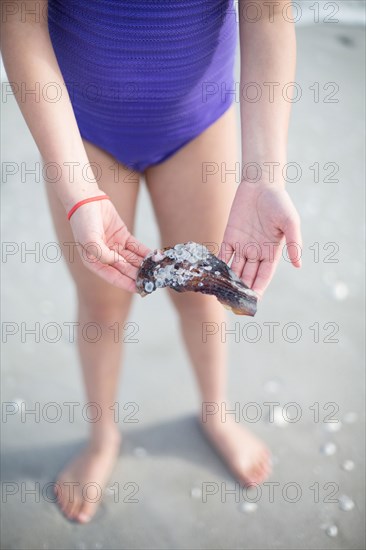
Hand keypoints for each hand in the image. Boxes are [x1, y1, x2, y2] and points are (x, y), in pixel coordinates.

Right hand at [69, 195, 151, 291]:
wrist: (86, 199)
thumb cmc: (83, 221)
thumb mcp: (90, 240)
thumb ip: (103, 255)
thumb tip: (119, 264)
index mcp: (94, 262)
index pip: (113, 276)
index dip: (126, 283)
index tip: (140, 289)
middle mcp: (105, 257)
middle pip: (125, 269)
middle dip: (138, 275)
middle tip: (153, 281)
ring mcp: (115, 246)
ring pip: (132, 259)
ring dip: (144, 265)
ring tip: (157, 271)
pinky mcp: (123, 236)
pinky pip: (136, 247)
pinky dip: (145, 253)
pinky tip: (155, 258)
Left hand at [218, 181, 301, 297]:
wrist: (261, 183)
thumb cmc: (279, 202)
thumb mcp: (290, 222)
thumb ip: (294, 243)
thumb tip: (299, 265)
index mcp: (272, 252)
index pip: (264, 275)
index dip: (258, 288)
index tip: (253, 300)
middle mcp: (256, 252)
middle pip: (248, 275)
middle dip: (242, 289)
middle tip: (234, 302)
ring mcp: (242, 245)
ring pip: (235, 268)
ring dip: (229, 281)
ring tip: (222, 294)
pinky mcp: (229, 236)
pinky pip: (223, 254)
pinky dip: (219, 265)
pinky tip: (213, 276)